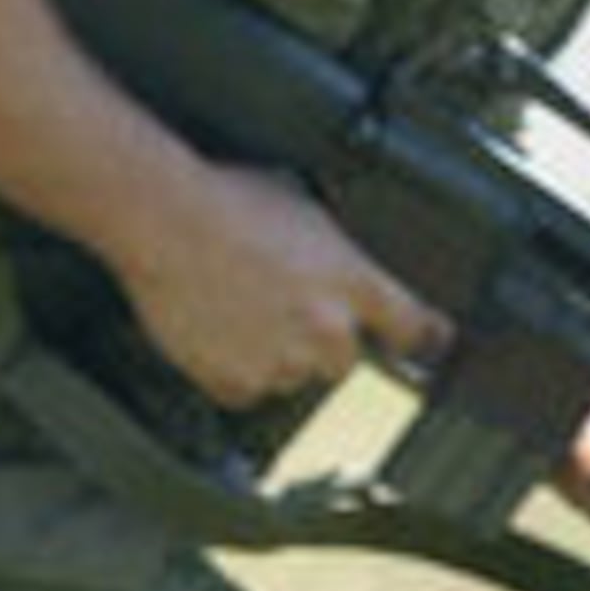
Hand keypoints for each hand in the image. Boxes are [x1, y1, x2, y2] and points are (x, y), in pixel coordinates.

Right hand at [121, 160, 451, 410]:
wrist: (163, 218)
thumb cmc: (229, 199)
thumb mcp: (308, 210)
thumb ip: (339, 255)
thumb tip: (349, 267)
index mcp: (354, 282)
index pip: (415, 329)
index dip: (422, 339)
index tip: (426, 345)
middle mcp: (327, 331)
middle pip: (343, 362)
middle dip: (320, 341)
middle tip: (283, 308)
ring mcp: (280, 362)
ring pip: (290, 376)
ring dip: (274, 355)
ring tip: (238, 311)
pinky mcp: (233, 381)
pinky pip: (244, 391)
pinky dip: (232, 371)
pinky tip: (215, 332)